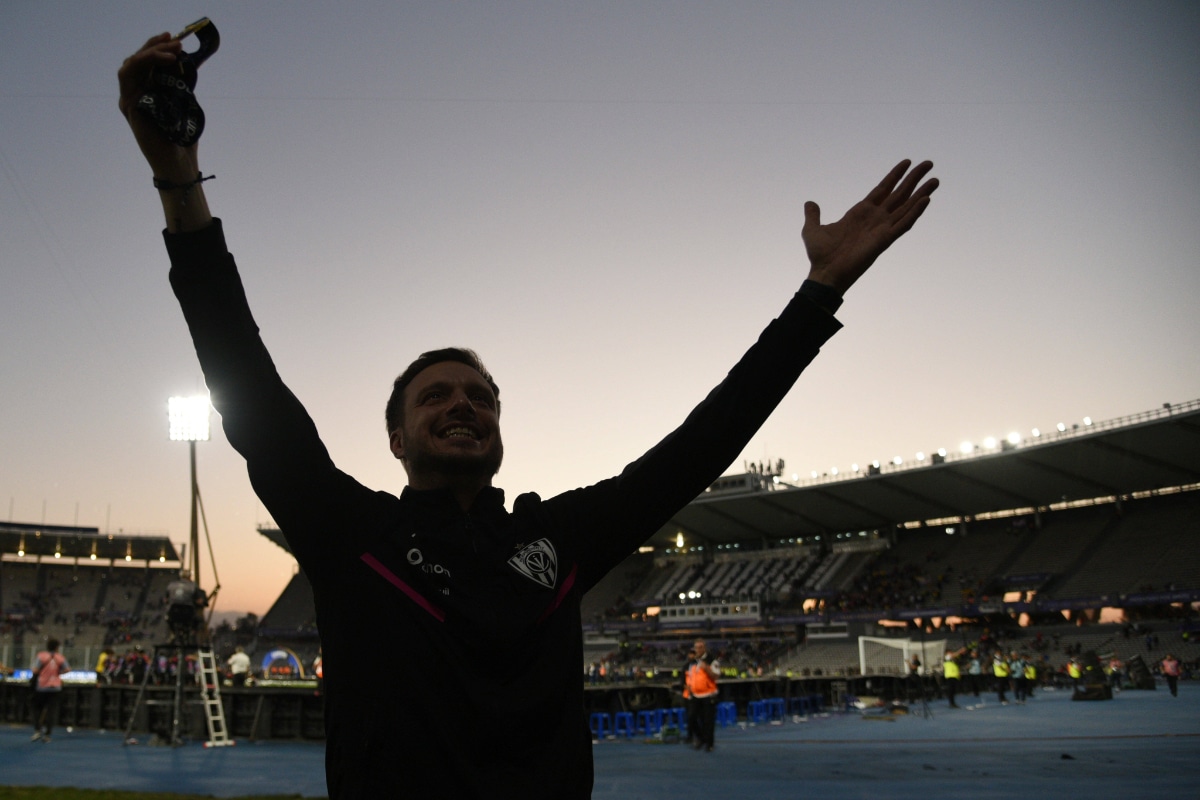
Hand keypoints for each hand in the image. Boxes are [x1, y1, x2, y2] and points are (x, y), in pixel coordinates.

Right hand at [117, 33, 197, 181]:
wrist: (178, 164)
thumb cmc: (181, 139)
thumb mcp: (182, 104)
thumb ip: (178, 85)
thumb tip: (186, 61)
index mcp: (143, 93)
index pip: (144, 63)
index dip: (155, 47)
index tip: (173, 38)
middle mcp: (132, 95)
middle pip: (135, 60)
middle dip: (155, 46)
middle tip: (175, 41)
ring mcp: (128, 101)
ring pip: (130, 66)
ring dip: (150, 53)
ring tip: (171, 52)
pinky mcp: (129, 107)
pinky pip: (129, 78)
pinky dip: (146, 66)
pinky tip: (166, 63)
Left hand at [802, 159, 938, 293]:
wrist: (825, 273)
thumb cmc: (820, 255)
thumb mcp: (812, 229)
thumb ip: (814, 215)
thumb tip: (809, 203)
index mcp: (860, 213)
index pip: (882, 189)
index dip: (894, 176)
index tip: (907, 162)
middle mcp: (875, 218)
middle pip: (899, 194)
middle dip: (914, 179)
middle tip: (929, 164)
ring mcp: (882, 228)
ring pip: (906, 207)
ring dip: (921, 193)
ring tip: (935, 180)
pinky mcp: (885, 240)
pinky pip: (904, 224)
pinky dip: (915, 213)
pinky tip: (926, 200)